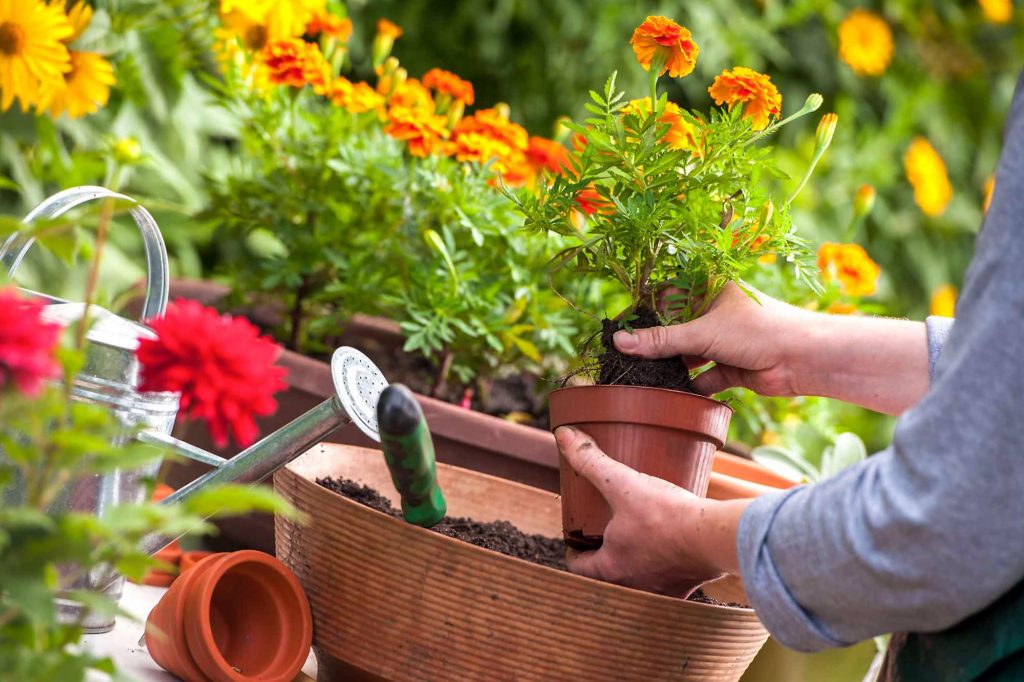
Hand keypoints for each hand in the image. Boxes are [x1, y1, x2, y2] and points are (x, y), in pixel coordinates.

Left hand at [556, 426, 749, 596]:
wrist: (715, 537)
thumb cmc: (666, 515)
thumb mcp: (622, 482)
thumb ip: (591, 460)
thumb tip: (563, 436)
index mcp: (610, 568)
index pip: (579, 567)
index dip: (574, 552)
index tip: (576, 540)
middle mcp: (633, 586)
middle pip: (607, 576)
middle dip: (604, 557)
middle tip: (605, 534)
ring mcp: (661, 590)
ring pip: (638, 579)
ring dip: (635, 562)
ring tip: (637, 537)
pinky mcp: (686, 586)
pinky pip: (670, 579)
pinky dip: (666, 565)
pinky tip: (672, 547)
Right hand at [616, 282, 806, 395]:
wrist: (804, 359)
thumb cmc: (757, 330)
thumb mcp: (702, 333)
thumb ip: (660, 340)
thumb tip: (619, 342)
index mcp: (710, 289)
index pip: (668, 296)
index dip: (645, 311)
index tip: (620, 328)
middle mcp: (715, 313)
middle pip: (676, 329)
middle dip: (656, 345)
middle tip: (626, 358)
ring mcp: (724, 341)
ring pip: (689, 354)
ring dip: (672, 367)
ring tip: (644, 379)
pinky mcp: (732, 367)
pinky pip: (704, 377)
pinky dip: (691, 387)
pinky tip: (673, 396)